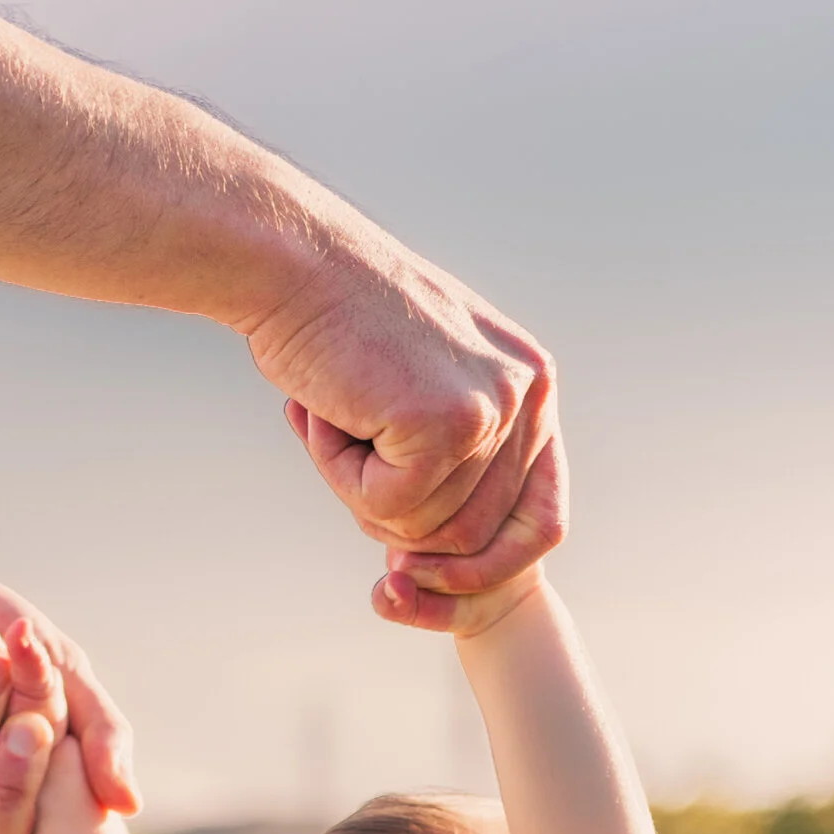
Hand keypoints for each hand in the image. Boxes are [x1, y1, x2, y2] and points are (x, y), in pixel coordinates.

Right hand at [251, 244, 565, 618]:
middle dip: (398, 521)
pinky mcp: (447, 423)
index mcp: (531, 383)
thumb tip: (441, 555)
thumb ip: (449, 452)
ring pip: (426, 528)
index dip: (483, 563)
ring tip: (334, 414)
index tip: (420, 570)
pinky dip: (341, 477)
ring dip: (360, 491)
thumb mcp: (418, 383)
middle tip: (344, 450)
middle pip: (473, 534)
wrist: (293, 262)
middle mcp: (528, 392)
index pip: (540, 517)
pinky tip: (326, 412)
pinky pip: (389, 508)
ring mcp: (492, 407)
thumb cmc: (335, 324)